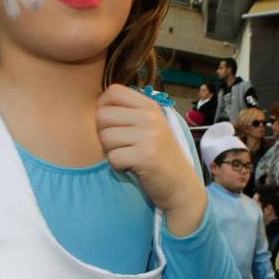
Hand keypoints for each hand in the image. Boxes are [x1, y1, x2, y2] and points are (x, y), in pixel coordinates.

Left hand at [96, 85, 205, 236]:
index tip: (113, 125)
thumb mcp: (149, 127)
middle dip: (104, 134)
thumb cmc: (159, 158)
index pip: (113, 92)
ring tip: (129, 157)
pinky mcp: (146, 156)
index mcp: (150, 106)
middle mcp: (150, 117)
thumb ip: (128, 114)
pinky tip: (132, 167)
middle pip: (103, 115)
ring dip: (111, 152)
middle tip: (120, 146)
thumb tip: (97, 107)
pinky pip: (113, 158)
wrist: (181, 186)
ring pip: (105, 137)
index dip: (103, 108)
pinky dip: (118, 166)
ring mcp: (150, 135)